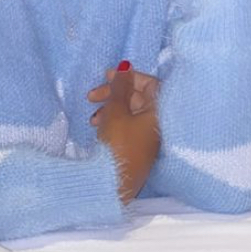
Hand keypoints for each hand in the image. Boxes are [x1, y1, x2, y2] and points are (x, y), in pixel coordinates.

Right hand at [88, 68, 159, 202]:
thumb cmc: (118, 145)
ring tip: (92, 119)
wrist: (115, 185)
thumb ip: (120, 87)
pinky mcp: (138, 149)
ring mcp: (149, 137)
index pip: (150, 83)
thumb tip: (126, 67)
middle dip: (114, 94)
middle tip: (92, 96)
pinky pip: (128, 127)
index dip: (129, 77)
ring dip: (110, 109)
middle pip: (138, 98)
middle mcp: (157, 123)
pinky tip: (98, 128)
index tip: (107, 76)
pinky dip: (113, 122)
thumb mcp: (116, 112)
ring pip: (130, 113)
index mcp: (159, 112)